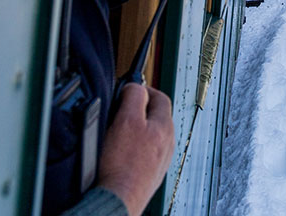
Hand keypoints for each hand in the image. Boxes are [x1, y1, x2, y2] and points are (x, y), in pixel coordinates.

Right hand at [95, 83, 174, 214]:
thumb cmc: (121, 165)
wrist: (118, 199)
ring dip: (138, 129)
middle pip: (157, 116)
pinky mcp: (151, 173)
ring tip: (119, 133)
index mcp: (165, 127)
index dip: (144, 90)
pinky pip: (145, 153)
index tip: (130, 91)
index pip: (160, 98)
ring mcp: (160, 159)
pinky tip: (121, 153)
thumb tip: (135, 86)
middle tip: (122, 110)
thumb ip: (134, 98)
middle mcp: (167, 143)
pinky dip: (135, 148)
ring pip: (151, 135)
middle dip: (140, 110)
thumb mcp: (126, 120)